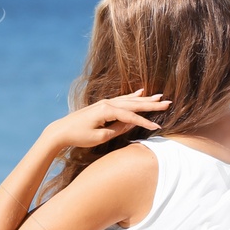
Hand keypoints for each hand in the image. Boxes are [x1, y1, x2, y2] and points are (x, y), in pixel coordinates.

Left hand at [43, 90, 169, 149]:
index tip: (158, 127)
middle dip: (151, 104)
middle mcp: (107, 103)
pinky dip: (132, 96)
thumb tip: (131, 123)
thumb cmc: (79, 136)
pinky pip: (122, 99)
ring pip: (129, 100)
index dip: (145, 122)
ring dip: (144, 99)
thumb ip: (117, 129)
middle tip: (167, 102)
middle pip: (133, 104)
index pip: (130, 117)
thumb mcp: (100, 137)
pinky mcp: (102, 105)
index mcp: (106, 111)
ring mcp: (105, 103)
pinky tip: (141, 92)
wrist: (61, 130)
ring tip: (159, 97)